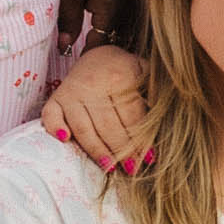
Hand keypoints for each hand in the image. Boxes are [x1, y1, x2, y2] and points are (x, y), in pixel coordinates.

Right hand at [44, 42, 151, 172]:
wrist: (99, 52)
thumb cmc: (127, 70)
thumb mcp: (145, 71)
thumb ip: (157, 90)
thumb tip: (172, 114)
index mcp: (119, 76)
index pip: (131, 115)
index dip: (141, 138)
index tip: (150, 158)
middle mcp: (93, 84)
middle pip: (108, 125)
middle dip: (122, 150)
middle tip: (132, 170)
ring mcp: (72, 92)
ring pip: (83, 127)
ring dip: (96, 149)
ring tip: (109, 167)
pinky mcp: (56, 97)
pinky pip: (50, 115)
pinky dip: (55, 127)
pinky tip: (65, 140)